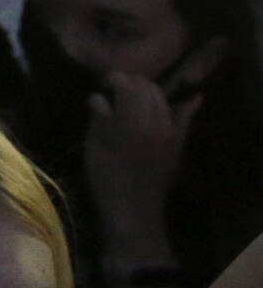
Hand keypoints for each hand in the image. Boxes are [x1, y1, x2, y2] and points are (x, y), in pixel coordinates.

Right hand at [86, 73, 198, 249]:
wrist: (133, 209)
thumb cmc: (106, 177)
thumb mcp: (93, 145)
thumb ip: (99, 116)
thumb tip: (99, 97)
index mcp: (132, 121)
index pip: (128, 85)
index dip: (114, 79)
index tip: (102, 82)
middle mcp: (157, 122)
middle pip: (149, 88)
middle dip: (132, 82)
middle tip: (115, 88)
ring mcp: (171, 133)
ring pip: (164, 100)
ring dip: (149, 92)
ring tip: (134, 96)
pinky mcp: (178, 144)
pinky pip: (185, 120)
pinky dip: (187, 107)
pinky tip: (193, 98)